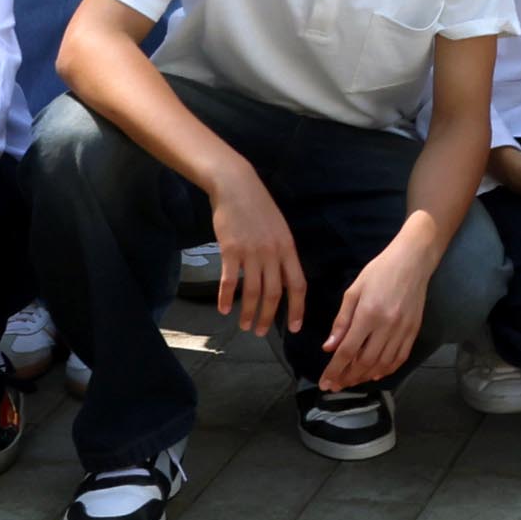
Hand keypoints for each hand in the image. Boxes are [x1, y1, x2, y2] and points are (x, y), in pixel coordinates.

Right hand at [207, 173, 304, 333]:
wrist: (236, 187)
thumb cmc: (258, 208)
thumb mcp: (279, 229)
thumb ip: (282, 254)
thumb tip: (283, 279)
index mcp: (288, 248)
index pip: (297, 285)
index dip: (297, 308)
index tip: (294, 327)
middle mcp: (272, 253)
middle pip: (274, 293)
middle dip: (269, 317)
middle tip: (262, 332)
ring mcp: (251, 252)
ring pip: (252, 291)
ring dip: (249, 312)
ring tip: (245, 326)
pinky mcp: (230, 250)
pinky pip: (229, 281)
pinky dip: (226, 298)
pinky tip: (223, 309)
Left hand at [320, 233, 431, 390]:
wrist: (412, 261)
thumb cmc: (379, 272)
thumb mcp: (354, 291)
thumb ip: (342, 321)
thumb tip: (329, 348)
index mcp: (368, 314)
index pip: (348, 350)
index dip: (334, 370)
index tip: (324, 383)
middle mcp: (387, 326)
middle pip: (365, 362)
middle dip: (347, 378)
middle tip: (336, 385)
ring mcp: (403, 330)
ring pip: (382, 364)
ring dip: (365, 377)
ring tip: (351, 382)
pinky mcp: (414, 331)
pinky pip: (400, 358)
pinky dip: (387, 370)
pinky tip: (374, 373)